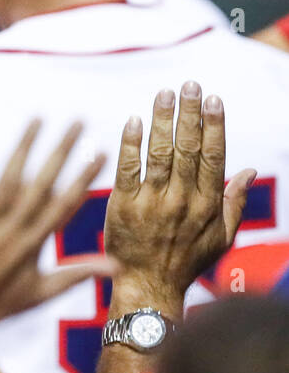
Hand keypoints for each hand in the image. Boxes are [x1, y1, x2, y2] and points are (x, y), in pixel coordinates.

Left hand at [0, 121, 116, 355]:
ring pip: (5, 179)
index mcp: (31, 247)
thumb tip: (119, 267)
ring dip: (22, 147)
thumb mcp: (37, 295)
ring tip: (37, 119)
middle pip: (40, 185)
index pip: (64, 206)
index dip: (83, 179)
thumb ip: (76, 274)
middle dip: (60, 152)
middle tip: (77, 121)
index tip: (101, 152)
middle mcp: (8, 233)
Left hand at [105, 82, 255, 305]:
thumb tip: (248, 170)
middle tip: (190, 85)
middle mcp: (181, 200)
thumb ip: (234, 202)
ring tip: (164, 94)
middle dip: (189, 114)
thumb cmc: (186, 262)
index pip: (213, 157)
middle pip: (188, 149)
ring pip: (159, 154)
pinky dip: (130, 144)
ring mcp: (151, 202)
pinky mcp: (122, 206)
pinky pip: (126, 170)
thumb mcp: (221, 238)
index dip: (214, 126)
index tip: (213, 99)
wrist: (148, 287)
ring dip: (162, 121)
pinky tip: (133, 121)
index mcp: (207, 204)